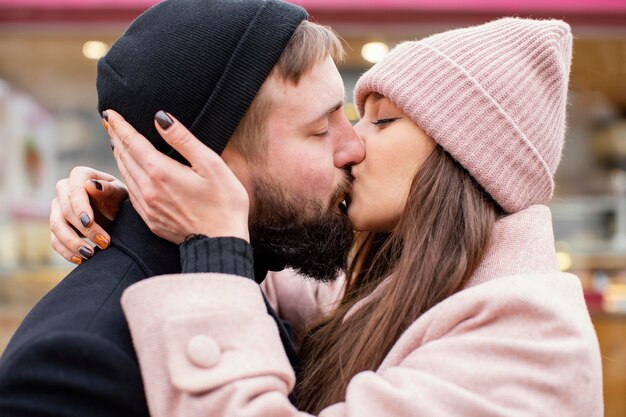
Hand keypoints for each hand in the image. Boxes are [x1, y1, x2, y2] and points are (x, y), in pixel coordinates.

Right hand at [50, 167, 127, 263]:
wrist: (117, 211)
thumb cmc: (119, 198)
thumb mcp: (120, 193)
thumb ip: (107, 188)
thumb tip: (90, 185)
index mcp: (80, 175)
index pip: (74, 189)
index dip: (79, 206)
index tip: (89, 222)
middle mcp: (64, 190)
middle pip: (65, 211)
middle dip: (84, 229)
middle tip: (105, 242)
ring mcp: (57, 208)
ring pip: (56, 227)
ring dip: (73, 243)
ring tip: (91, 254)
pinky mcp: (57, 226)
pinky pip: (55, 241)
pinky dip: (66, 252)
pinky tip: (81, 260)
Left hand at [104, 110, 249, 243]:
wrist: (221, 243)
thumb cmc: (224, 202)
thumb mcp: (211, 165)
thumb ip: (183, 140)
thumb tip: (160, 118)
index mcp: (161, 172)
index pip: (132, 142)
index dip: (119, 125)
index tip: (110, 113)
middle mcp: (148, 189)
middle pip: (123, 157)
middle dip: (116, 137)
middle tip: (110, 122)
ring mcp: (147, 207)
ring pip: (125, 174)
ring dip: (119, 156)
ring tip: (118, 142)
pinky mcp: (151, 220)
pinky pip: (132, 192)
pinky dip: (127, 176)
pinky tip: (131, 172)